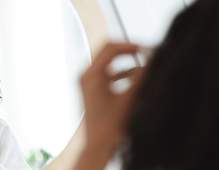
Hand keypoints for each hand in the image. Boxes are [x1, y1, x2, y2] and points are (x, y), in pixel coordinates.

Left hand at [75, 43, 142, 169]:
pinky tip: (136, 79)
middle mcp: (86, 76)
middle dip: (128, 52)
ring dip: (127, 65)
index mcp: (91, 75)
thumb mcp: (129, 98)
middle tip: (145, 53)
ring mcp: (87, 83)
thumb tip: (151, 58)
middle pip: (108, 53)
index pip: (110, 48)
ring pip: (109, 65)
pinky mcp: (92, 90)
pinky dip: (122, 75)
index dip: (130, 45)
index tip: (145, 48)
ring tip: (144, 68)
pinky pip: (108, 75)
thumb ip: (141, 76)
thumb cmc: (109, 126)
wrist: (98, 145)